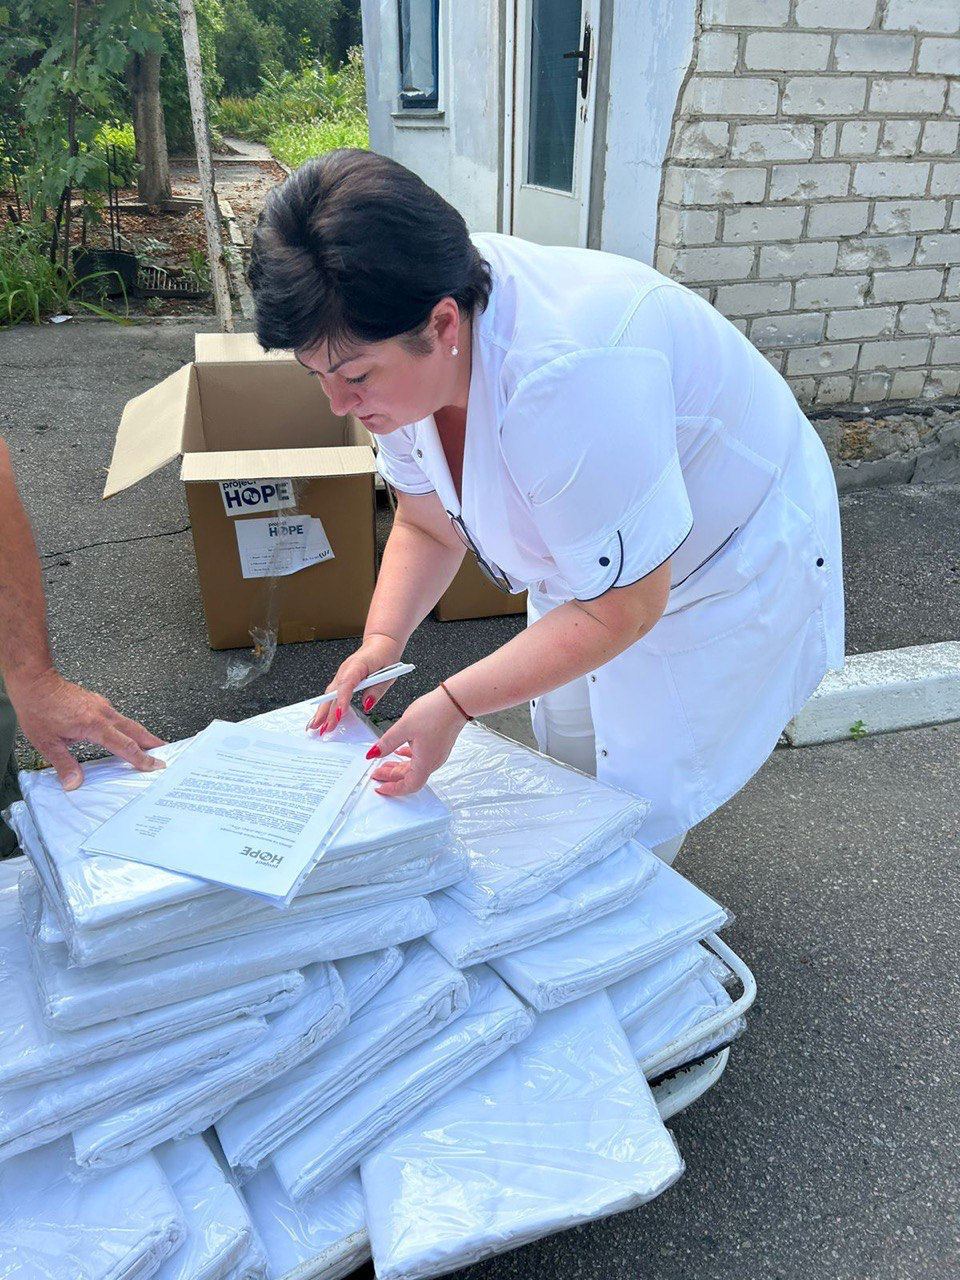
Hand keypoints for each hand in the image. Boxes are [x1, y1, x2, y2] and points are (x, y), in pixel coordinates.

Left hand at [8, 668, 165, 790]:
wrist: (35, 682)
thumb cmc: (39, 708)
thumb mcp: (47, 742)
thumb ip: (64, 764)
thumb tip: (74, 783)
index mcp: (95, 726)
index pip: (125, 745)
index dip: (141, 758)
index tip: (155, 765)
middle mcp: (103, 714)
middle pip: (136, 730)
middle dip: (153, 743)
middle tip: (166, 753)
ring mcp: (102, 706)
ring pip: (128, 722)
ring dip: (142, 734)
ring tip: (151, 744)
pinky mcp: (97, 702)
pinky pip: (118, 717)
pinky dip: (127, 727)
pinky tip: (123, 732)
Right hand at [307, 633, 402, 734]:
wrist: (380, 643)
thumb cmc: (384, 656)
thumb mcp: (388, 675)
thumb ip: (376, 690)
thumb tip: (366, 705)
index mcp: (358, 665)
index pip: (347, 683)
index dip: (342, 699)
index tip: (339, 714)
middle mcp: (345, 669)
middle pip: (333, 692)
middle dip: (326, 711)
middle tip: (322, 728)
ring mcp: (341, 674)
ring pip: (329, 694)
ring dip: (322, 711)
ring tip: (316, 727)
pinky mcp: (341, 679)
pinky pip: (332, 693)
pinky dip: (326, 706)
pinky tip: (322, 718)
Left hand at [367, 687, 467, 796]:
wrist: (456, 701)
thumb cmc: (436, 713)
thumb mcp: (404, 727)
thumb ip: (387, 742)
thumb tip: (374, 753)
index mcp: (425, 762)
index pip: (408, 786)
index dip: (393, 789)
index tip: (380, 788)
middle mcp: (433, 761)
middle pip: (410, 777)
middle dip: (391, 777)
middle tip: (376, 773)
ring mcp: (437, 753)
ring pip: (415, 767)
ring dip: (398, 767)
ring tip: (384, 762)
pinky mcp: (438, 745)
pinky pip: (421, 757)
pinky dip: (408, 757)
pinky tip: (400, 750)